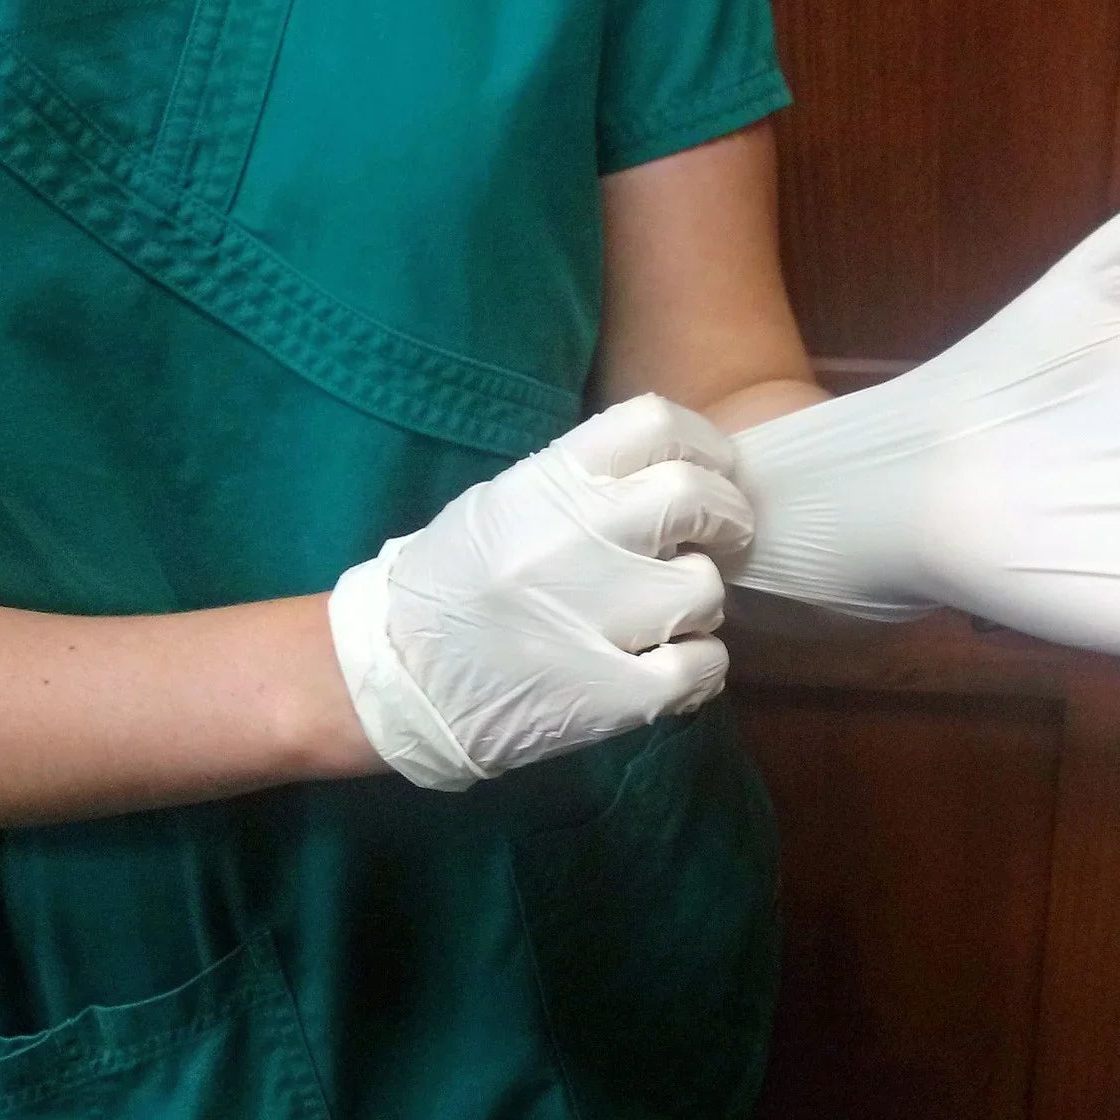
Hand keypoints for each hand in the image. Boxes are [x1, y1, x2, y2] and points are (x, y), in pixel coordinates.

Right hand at [329, 395, 751, 788]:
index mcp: (547, 483)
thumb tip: (684, 478)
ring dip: (702, 603)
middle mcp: (574, 538)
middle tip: (719, 542)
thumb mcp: (507, 505)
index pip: (657, 424)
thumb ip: (587, 486)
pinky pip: (703, 665)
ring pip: (706, 589)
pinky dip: (701, 665)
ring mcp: (595, 618)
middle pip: (697, 498)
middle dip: (727, 519)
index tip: (712, 474)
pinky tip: (672, 667)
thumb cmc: (454, 585)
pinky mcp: (613, 695)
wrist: (392, 679)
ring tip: (669, 616)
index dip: (705, 447)